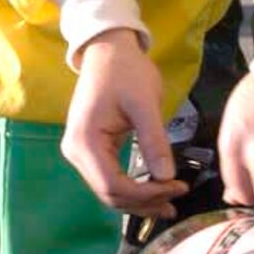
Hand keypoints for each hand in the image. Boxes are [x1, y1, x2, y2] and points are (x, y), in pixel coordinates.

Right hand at [62, 29, 191, 215]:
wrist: (108, 50)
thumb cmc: (125, 71)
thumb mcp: (144, 103)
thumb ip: (154, 141)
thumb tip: (167, 177)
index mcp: (85, 141)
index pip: (113, 185)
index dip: (146, 194)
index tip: (177, 187)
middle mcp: (76, 152)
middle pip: (108, 194)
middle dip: (143, 202)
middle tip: (176, 201)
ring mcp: (80, 152)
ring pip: (108, 191)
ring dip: (138, 200)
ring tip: (169, 203)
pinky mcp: (90, 149)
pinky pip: (109, 178)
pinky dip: (131, 188)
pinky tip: (153, 190)